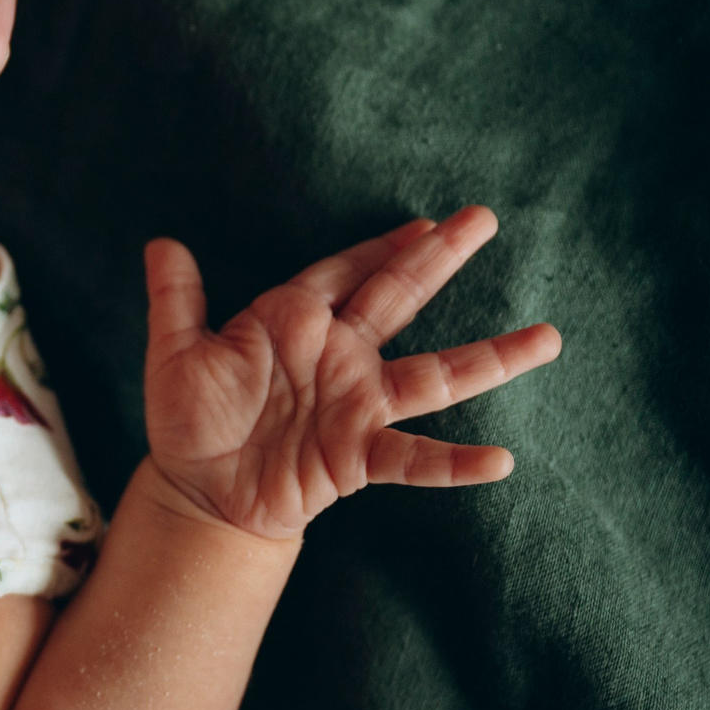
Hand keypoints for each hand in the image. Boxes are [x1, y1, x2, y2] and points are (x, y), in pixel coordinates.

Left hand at [142, 207, 562, 541]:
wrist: (199, 490)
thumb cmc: (189, 419)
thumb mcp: (175, 354)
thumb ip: (176, 299)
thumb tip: (161, 241)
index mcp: (294, 321)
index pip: (347, 272)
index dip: (382, 246)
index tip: (425, 219)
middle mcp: (339, 356)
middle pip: (399, 298)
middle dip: (439, 259)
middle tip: (484, 219)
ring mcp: (358, 405)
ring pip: (435, 376)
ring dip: (491, 358)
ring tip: (549, 337)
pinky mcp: (359, 455)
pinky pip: (415, 457)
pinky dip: (455, 462)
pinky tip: (500, 461)